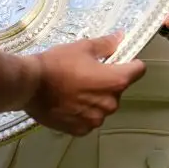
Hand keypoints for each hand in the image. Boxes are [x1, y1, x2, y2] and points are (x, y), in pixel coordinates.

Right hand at [25, 33, 144, 136]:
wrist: (29, 85)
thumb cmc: (57, 63)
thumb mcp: (82, 47)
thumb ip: (106, 44)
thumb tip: (122, 37)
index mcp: (116, 81)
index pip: (138, 70)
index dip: (130, 63)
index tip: (118, 61)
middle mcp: (111, 103)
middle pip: (118, 90)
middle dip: (107, 82)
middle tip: (86, 74)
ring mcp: (96, 120)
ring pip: (103, 106)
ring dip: (95, 99)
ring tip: (74, 90)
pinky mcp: (81, 130)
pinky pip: (89, 119)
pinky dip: (82, 112)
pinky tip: (68, 104)